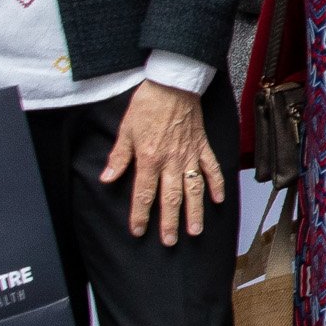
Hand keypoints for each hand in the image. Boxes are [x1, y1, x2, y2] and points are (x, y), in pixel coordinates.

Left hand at [103, 80, 225, 244]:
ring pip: (194, 189)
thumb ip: (119, 157)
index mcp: (150, 158)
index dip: (140, 215)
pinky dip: (216, 185)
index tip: (138, 231)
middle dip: (169, 222)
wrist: (173, 83)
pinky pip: (212, 168)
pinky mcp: (202, 146)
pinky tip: (218, 200)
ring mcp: (190, 155)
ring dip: (195, 211)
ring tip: (195, 230)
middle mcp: (171, 161)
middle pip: (171, 198)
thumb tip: (107, 179)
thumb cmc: (148, 104)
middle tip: (169, 242)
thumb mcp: (126, 129)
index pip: (143, 194)